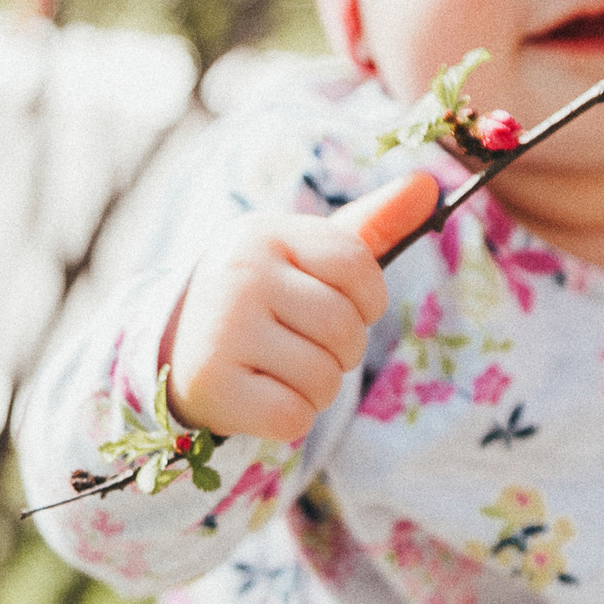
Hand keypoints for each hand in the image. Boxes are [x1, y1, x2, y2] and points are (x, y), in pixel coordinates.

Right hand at [163, 172, 437, 442]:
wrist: (176, 349)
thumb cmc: (262, 299)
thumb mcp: (308, 255)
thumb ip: (371, 225)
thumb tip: (428, 186)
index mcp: (266, 233)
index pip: (356, 265)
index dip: (367, 300)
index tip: (342, 306)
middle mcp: (240, 273)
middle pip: (344, 328)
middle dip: (341, 351)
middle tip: (302, 346)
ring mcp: (223, 329)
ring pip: (323, 379)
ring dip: (315, 389)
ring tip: (278, 371)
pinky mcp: (213, 385)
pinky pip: (294, 417)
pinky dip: (290, 418)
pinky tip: (260, 397)